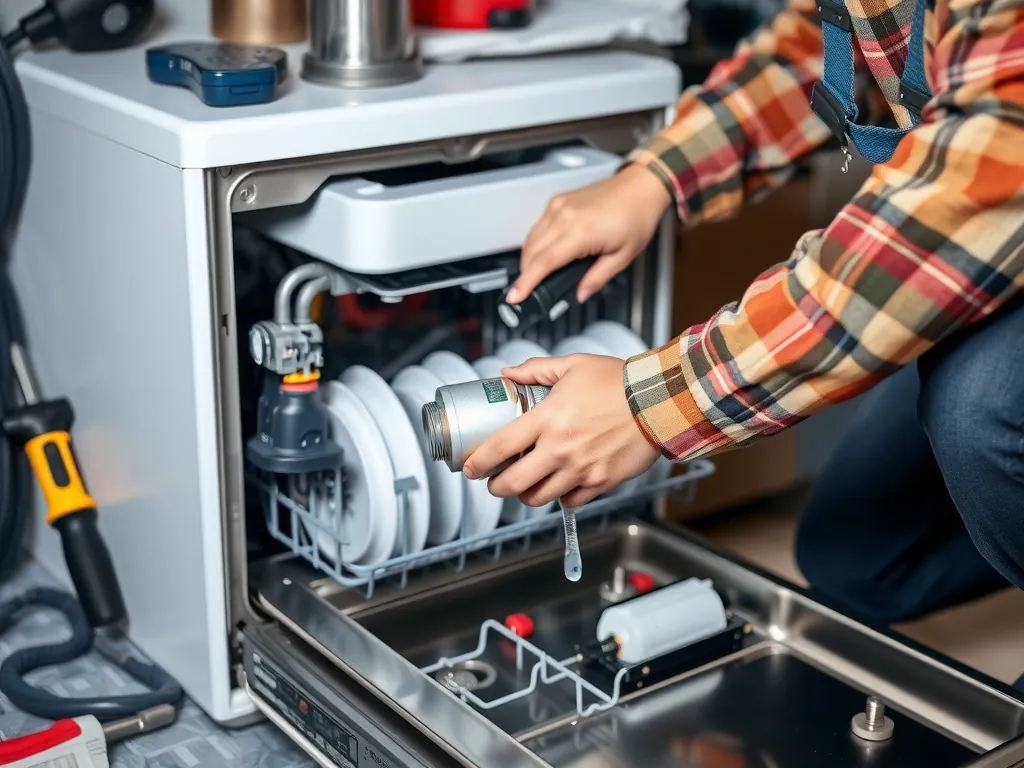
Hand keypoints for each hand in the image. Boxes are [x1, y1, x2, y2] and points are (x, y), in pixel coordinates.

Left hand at [463, 354, 660, 507]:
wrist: (658, 401)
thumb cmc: (617, 381)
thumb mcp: (573, 365)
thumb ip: (535, 369)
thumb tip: (507, 374)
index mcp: (548, 418)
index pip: (500, 447)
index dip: (478, 462)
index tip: (470, 467)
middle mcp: (560, 449)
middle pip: (513, 484)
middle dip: (496, 487)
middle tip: (494, 481)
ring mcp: (580, 469)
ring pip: (539, 498)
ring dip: (525, 494)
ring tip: (524, 485)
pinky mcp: (600, 482)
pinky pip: (570, 502)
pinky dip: (559, 497)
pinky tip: (557, 485)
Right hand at [507, 163, 671, 305]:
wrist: (641, 188)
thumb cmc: (636, 216)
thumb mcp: (622, 257)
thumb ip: (597, 279)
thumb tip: (581, 294)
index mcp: (580, 233)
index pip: (543, 263)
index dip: (526, 282)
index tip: (515, 295)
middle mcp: (564, 217)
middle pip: (531, 252)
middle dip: (525, 274)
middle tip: (526, 292)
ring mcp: (559, 207)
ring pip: (531, 238)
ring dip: (528, 259)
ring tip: (534, 275)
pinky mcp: (558, 201)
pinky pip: (537, 226)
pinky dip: (535, 242)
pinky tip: (543, 253)